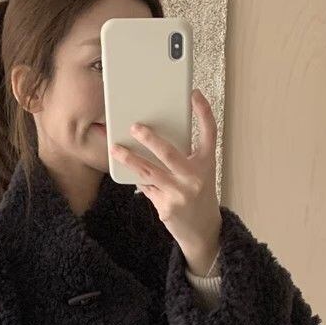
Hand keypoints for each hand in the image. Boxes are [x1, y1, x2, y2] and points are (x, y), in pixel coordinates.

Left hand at [110, 87, 221, 276]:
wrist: (203, 231)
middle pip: (169, 153)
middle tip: (134, 127)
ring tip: (116, 149)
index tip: (194, 94)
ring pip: (149, 172)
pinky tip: (128, 171)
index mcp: (207, 163)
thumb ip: (185, 156)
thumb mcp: (200, 172)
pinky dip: (138, 179)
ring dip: (130, 159)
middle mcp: (195, 178)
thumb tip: (156, 139)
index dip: (203, 112)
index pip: (209, 132)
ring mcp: (179, 194)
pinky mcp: (166, 208)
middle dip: (149, 139)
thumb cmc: (198, 195)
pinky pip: (146, 188)